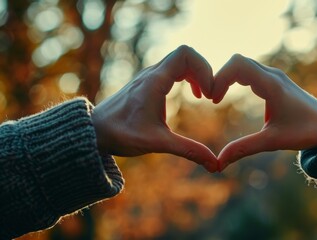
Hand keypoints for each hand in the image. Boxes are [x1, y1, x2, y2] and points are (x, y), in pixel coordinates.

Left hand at [91, 45, 217, 171]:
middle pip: (187, 55)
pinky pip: (174, 69)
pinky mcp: (147, 82)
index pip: (186, 54)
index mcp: (155, 81)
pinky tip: (193, 95)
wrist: (95, 131)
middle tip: (210, 95)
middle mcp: (152, 73)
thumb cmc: (122, 135)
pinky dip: (188, 77)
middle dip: (204, 72)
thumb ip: (188, 150)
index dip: (204, 69)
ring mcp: (149, 76)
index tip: (208, 93)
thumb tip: (215, 165)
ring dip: (196, 74)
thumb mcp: (158, 143)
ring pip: (180, 61)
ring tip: (204, 95)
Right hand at [212, 54, 316, 170]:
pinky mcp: (275, 81)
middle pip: (238, 61)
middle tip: (213, 98)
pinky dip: (236, 79)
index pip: (238, 66)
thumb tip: (219, 163)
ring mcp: (275, 76)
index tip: (214, 100)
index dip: (220, 78)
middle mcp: (273, 75)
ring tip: (218, 98)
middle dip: (220, 77)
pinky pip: (250, 70)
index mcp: (272, 86)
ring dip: (228, 77)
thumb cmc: (306, 132)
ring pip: (243, 64)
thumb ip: (244, 148)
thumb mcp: (272, 141)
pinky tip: (231, 96)